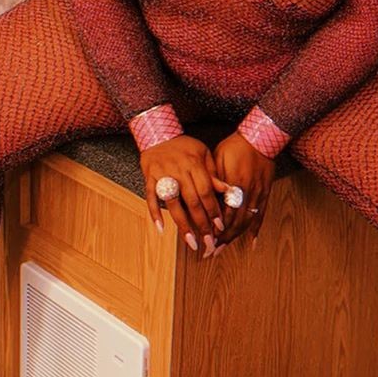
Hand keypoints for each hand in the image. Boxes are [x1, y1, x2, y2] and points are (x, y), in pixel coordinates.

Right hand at [140, 134, 229, 257]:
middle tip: (208, 243)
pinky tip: (161, 229)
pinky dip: (155, 213)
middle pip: (192, 201)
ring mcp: (162, 175)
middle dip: (201, 224)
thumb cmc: (184, 145)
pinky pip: (151, 197)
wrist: (158, 133)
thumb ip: (213, 173)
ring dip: (182, 225)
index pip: (206, 191)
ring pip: (173, 203)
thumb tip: (228, 191)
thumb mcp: (203, 154)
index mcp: (193, 164)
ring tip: (190, 242)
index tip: (220, 227)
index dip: (213, 210)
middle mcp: (178, 170)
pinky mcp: (149, 177)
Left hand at [211, 133, 274, 252]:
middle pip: (235, 221)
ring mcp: (259, 194)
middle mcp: (248, 192)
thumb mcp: (218, 159)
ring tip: (223, 248)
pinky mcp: (266, 194)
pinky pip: (261, 215)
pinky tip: (251, 242)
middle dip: (222, 238)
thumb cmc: (235, 147)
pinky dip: (256, 230)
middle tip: (211, 251)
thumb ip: (213, 180)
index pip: (223, 212)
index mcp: (234, 183)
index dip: (214, 227)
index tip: (204, 238)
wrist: (259, 138)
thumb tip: (203, 198)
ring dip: (235, 237)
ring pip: (247, 221)